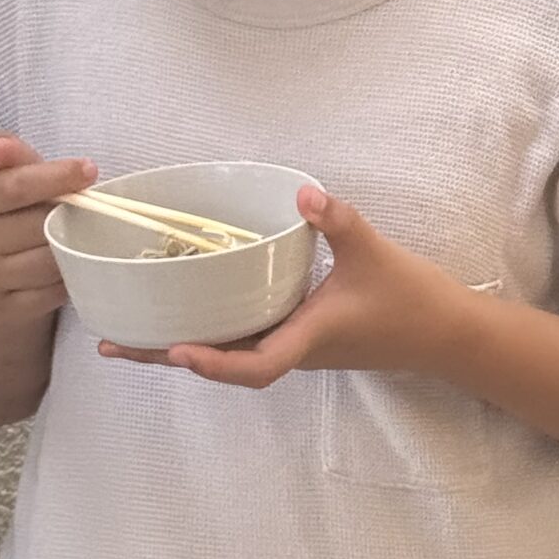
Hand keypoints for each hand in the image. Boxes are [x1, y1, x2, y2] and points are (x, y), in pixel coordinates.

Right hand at [0, 135, 95, 325]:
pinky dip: (70, 274)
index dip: (55, 177)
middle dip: (71, 213)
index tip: (89, 171)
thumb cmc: (3, 203)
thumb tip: (2, 148)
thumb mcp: (2, 170)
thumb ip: (9, 152)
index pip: (13, 187)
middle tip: (89, 206)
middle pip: (39, 226)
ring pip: (50, 261)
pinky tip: (68, 259)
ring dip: (74, 245)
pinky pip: (52, 292)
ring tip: (77, 232)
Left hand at [100, 186, 474, 387]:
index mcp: (308, 337)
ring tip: (132, 333)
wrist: (445, 334)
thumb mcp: (375, 251)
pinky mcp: (301, 339)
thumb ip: (338, 220)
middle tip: (113, 345)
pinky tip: (190, 313)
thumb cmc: (412, 300)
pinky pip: (246, 342)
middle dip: (167, 357)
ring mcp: (296, 347)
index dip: (214, 364)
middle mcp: (295, 350)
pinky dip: (211, 334)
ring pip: (230, 356)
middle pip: (223, 366)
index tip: (177, 350)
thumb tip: (301, 192)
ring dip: (182, 348)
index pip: (254, 366)